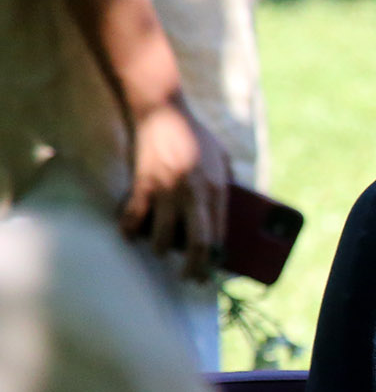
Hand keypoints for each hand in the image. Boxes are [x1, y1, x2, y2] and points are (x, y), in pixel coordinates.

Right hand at [122, 96, 229, 279]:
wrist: (162, 113)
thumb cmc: (195, 136)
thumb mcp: (222, 158)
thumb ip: (227, 184)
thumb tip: (229, 212)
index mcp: (217, 189)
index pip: (219, 234)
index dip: (216, 258)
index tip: (213, 271)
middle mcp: (194, 194)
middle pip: (196, 244)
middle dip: (193, 268)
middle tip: (191, 278)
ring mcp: (166, 191)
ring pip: (162, 238)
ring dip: (160, 250)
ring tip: (161, 251)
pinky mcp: (142, 185)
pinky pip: (133, 219)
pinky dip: (130, 231)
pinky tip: (130, 235)